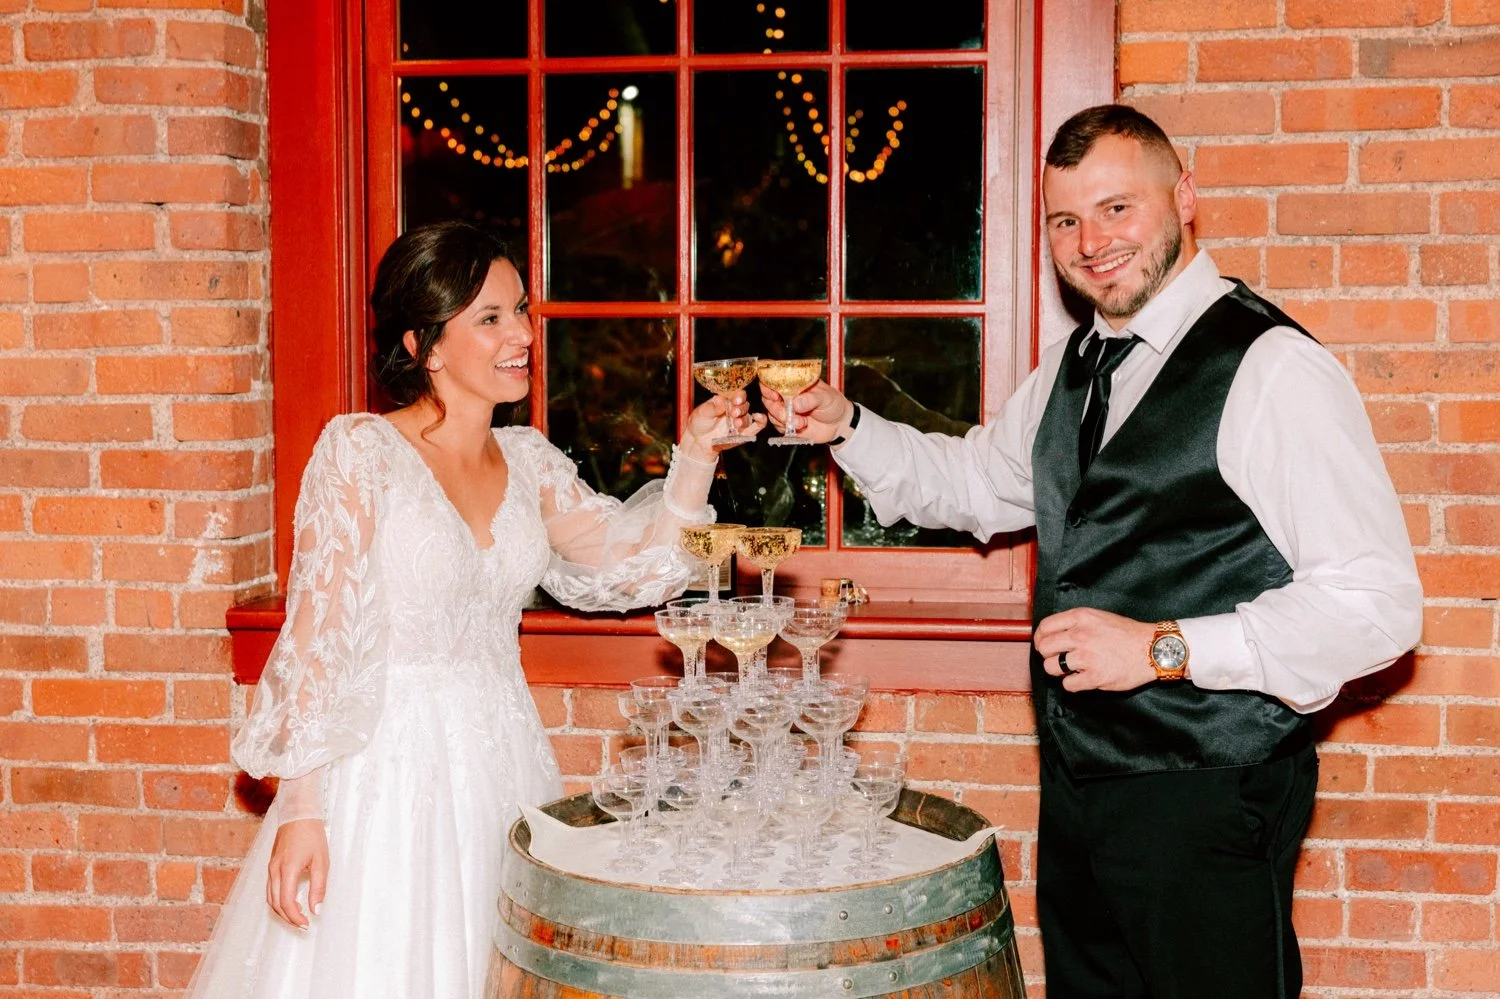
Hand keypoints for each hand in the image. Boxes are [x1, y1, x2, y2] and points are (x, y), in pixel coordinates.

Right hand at [266, 818, 327, 928]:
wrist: (299, 814)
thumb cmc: (312, 835)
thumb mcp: (322, 861)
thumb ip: (319, 887)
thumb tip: (317, 910)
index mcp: (287, 870)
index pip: (286, 903)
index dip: (295, 918)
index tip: (307, 924)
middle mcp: (274, 871)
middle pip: (275, 904)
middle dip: (288, 918)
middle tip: (303, 924)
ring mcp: (270, 868)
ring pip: (270, 898)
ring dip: (282, 911)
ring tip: (298, 915)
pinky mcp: (271, 866)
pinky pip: (270, 889)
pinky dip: (278, 900)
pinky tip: (291, 901)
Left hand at [680, 390, 765, 458]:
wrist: (698, 441)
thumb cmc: (699, 423)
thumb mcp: (702, 412)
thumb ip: (712, 407)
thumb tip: (719, 399)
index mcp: (726, 400)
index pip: (737, 393)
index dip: (738, 396)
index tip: (735, 400)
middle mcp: (734, 409)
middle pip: (744, 404)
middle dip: (740, 408)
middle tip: (733, 413)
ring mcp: (739, 420)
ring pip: (748, 416)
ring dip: (743, 419)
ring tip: (735, 423)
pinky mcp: (744, 433)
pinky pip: (756, 426)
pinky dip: (761, 421)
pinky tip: (759, 418)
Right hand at [760, 379, 852, 444]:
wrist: (839, 424)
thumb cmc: (833, 404)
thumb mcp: (826, 397)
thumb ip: (811, 399)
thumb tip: (796, 403)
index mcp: (794, 382)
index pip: (773, 377)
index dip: (768, 384)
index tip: (774, 394)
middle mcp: (786, 394)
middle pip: (767, 397)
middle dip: (775, 407)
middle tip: (788, 412)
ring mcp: (785, 409)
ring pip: (771, 413)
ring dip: (784, 419)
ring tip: (802, 422)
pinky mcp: (787, 423)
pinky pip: (778, 426)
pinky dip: (787, 428)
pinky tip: (801, 426)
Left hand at [1032, 608, 1158, 692]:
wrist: (1152, 649)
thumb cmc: (1127, 633)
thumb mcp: (1099, 617)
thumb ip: (1076, 623)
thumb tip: (1053, 635)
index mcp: (1081, 618)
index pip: (1045, 627)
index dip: (1040, 638)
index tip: (1043, 645)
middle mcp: (1080, 635)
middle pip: (1044, 648)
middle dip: (1047, 655)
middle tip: (1057, 659)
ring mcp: (1086, 657)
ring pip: (1051, 667)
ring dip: (1058, 671)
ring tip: (1070, 669)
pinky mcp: (1094, 677)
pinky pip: (1068, 685)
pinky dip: (1073, 684)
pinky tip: (1082, 679)